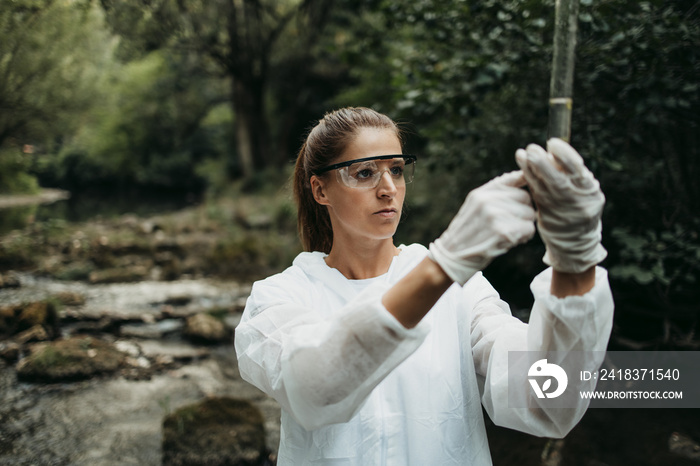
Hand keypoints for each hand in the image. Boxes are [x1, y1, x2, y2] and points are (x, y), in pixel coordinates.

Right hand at [428, 171, 535, 284]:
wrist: (453, 257)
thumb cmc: (468, 232)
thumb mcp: (475, 205)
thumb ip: (496, 191)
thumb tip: (523, 175)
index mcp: (481, 193)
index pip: (515, 179)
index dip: (522, 190)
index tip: (522, 200)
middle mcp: (487, 201)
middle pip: (526, 198)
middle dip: (523, 211)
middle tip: (511, 223)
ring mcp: (494, 216)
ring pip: (529, 214)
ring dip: (524, 225)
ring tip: (508, 232)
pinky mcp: (502, 232)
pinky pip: (529, 229)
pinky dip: (524, 237)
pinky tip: (511, 241)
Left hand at [515, 138, 606, 272]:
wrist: (576, 241)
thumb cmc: (580, 205)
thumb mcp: (585, 190)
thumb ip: (572, 174)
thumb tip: (553, 151)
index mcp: (590, 192)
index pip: (577, 171)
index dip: (564, 155)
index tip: (552, 143)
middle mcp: (576, 202)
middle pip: (557, 181)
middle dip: (543, 163)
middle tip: (531, 148)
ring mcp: (560, 210)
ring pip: (543, 188)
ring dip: (530, 170)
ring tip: (521, 154)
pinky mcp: (546, 215)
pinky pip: (536, 194)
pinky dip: (528, 180)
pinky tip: (521, 168)